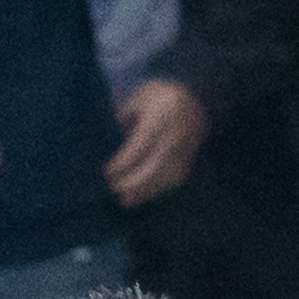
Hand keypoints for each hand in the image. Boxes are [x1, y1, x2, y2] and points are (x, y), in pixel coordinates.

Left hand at [103, 78, 207, 207]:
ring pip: (167, 175)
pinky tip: (136, 198)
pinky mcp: (189, 159)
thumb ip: (125, 118)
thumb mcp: (139, 97)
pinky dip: (154, 191)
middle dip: (134, 179)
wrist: (191, 99)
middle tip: (113, 188)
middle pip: (157, 163)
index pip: (143, 143)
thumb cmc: (156, 99)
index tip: (107, 171)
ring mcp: (188, 147)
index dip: (125, 160)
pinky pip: (173, 180)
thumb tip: (112, 143)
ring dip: (144, 190)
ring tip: (123, 200)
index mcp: (166, 112)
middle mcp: (180, 131)